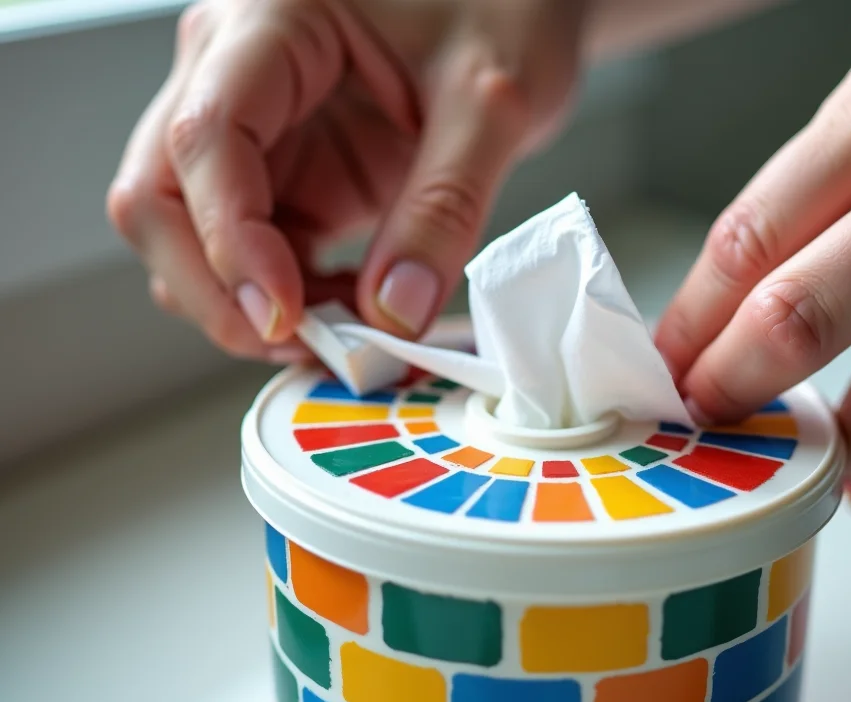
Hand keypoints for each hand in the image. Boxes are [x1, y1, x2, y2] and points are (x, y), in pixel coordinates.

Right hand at [108, 0, 585, 360]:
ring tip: (344, 334)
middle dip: (214, 288)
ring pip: (191, 235)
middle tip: (303, 345)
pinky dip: (286, 298)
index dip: (229, 239)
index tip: (284, 314)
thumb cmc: (504, 6)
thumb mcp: (494, 99)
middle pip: (160, 195)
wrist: (517, 2)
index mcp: (272, 22)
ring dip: (247, 303)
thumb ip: (446, 204)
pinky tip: (348, 316)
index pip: (206, 137)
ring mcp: (257, 129)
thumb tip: (395, 312)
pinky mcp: (289, 175)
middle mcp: (235, 72)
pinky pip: (252, 250)